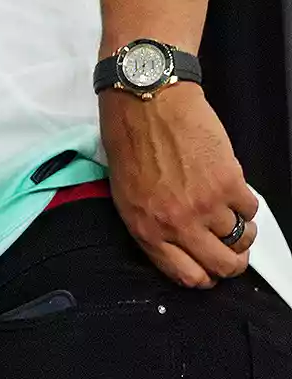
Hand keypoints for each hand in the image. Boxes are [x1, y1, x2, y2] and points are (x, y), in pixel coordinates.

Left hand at [101, 82, 255, 288]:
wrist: (146, 101)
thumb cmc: (129, 142)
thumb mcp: (126, 195)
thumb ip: (152, 226)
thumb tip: (180, 248)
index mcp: (146, 229)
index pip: (187, 276)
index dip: (206, 277)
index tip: (212, 268)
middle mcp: (176, 224)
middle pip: (223, 265)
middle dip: (233, 261)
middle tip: (234, 249)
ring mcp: (205, 205)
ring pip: (242, 239)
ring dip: (242, 230)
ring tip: (232, 214)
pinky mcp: (228, 183)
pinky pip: (252, 210)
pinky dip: (246, 203)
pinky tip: (232, 189)